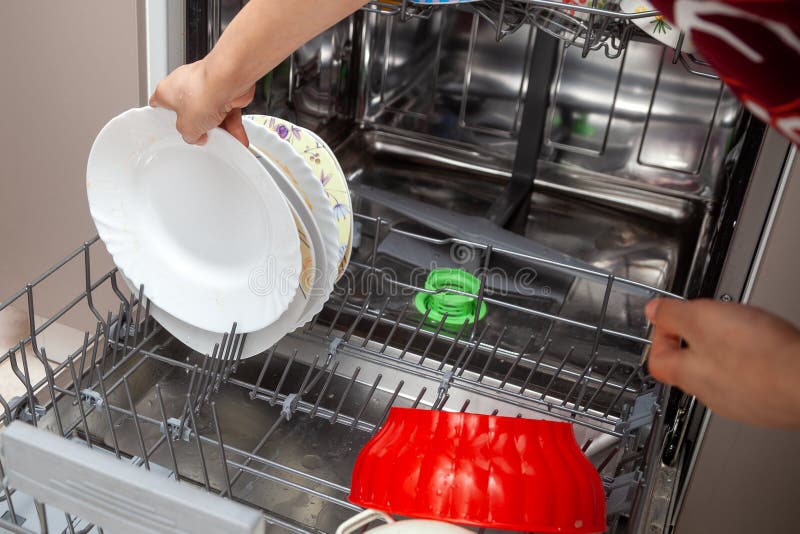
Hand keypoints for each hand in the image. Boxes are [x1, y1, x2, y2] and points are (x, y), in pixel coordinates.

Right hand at [149, 60, 254, 145]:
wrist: (229, 81)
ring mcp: (205, 85)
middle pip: (190, 112)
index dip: (163, 116)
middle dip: (200, 126)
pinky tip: (237, 136)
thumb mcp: (187, 128)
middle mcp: (185, 85)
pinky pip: (228, 111)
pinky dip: (233, 124)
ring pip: (212, 113)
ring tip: (225, 139)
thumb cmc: (203, 93)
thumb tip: (194, 137)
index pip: (158, 104)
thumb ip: (188, 135)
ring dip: (221, 129)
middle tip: (203, 136)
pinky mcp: (224, 88)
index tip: (168, 125)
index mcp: (166, 91)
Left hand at [646, 298, 799, 427]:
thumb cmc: (760, 356)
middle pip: (691, 367)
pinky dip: (755, 364)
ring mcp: (740, 402)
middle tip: (712, 322)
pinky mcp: (767, 404)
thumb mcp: (703, 319)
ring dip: (728, 352)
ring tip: (744, 334)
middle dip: (697, 340)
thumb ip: (673, 314)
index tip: (669, 319)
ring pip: (722, 374)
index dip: (661, 336)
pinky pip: (752, 381)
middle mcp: (710, 394)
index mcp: (689, 374)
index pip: (659, 361)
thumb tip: (654, 311)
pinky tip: (767, 351)